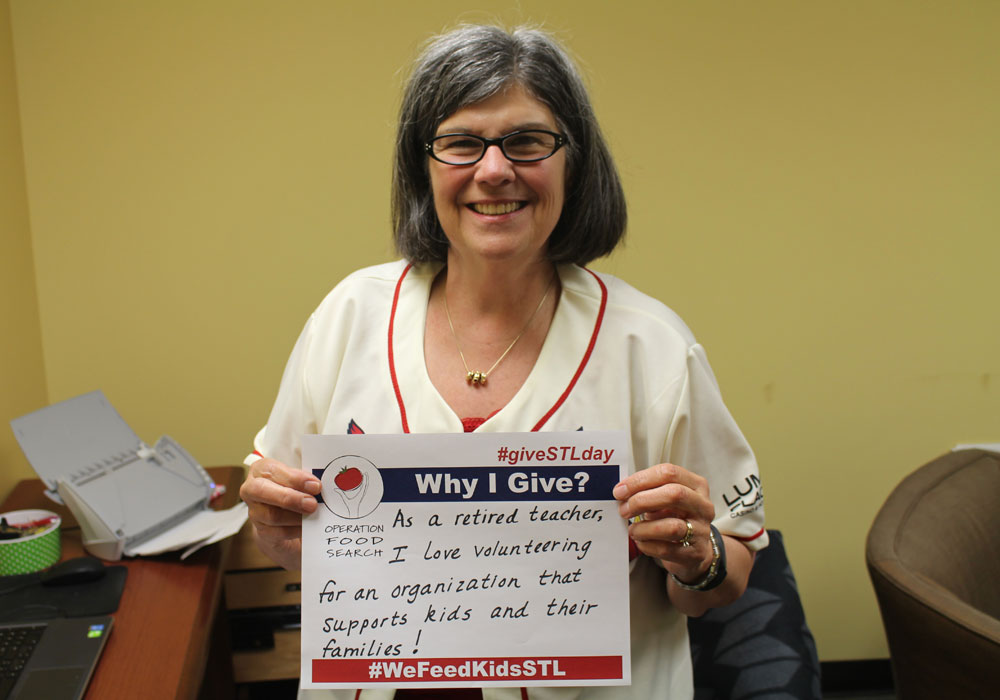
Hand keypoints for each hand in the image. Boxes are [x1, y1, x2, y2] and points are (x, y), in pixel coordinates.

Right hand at [239, 458, 321, 569]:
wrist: (283, 517)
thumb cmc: (292, 490)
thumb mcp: (297, 480)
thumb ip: (304, 480)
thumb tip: (317, 486)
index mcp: (261, 469)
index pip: (272, 471)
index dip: (294, 478)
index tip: (315, 485)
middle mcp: (251, 489)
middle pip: (262, 491)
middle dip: (290, 498)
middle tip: (312, 503)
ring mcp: (254, 511)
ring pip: (271, 515)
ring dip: (295, 516)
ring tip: (312, 514)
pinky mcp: (261, 531)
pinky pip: (277, 532)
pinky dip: (295, 530)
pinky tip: (307, 527)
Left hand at [613, 463, 715, 583]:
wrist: (694, 550)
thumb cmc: (676, 518)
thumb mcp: (667, 499)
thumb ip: (649, 491)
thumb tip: (622, 492)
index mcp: (696, 485)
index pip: (669, 473)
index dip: (640, 480)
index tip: (620, 490)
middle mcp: (703, 506)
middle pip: (674, 495)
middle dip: (641, 501)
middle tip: (623, 509)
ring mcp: (701, 531)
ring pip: (671, 526)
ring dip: (644, 528)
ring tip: (633, 530)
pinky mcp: (694, 553)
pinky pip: (666, 549)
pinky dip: (647, 545)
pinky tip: (641, 541)